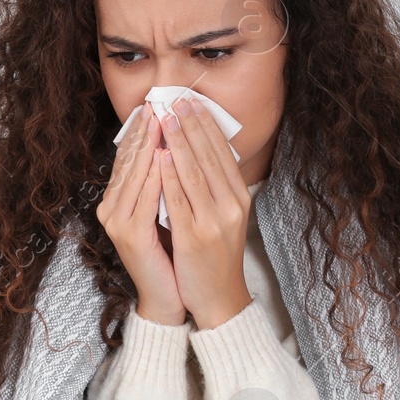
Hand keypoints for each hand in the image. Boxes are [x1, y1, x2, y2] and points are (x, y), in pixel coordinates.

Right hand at [96, 107, 184, 325]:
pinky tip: (164, 156)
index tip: (156, 106)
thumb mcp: (164, 211)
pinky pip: (144, 197)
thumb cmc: (170, 254)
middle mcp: (111, 208)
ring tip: (162, 120)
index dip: (141, 131)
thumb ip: (160, 183)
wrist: (169, 297)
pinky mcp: (130, 235)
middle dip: (144, 131)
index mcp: (117, 201)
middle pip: (127, 161)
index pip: (127, 158)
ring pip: (134, 174)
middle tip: (158, 103)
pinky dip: (155, 175)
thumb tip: (171, 146)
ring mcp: (117, 222)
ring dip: (148, 145)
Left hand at [159, 96, 251, 329]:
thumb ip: (214, 189)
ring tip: (165, 117)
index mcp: (239, 199)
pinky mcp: (195, 236)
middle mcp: (231, 205)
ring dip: (179, 140)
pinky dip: (170, 173)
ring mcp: (214, 220)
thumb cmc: (216, 258)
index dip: (206, 125)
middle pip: (210, 156)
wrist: (220, 300)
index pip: (222, 153)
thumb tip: (200, 154)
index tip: (192, 102)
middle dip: (191, 124)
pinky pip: (180, 198)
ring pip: (195, 171)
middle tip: (176, 99)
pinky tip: (161, 154)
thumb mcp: (223, 218)